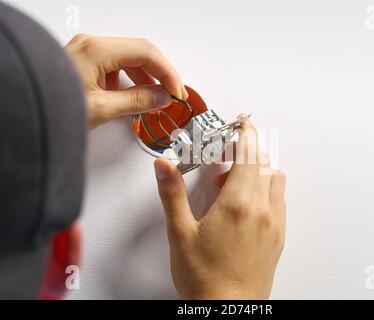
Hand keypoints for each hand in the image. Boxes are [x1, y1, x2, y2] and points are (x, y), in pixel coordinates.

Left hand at [65, 34, 187, 127]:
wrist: (25, 114)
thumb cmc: (54, 108)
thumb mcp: (102, 108)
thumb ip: (137, 101)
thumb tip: (162, 97)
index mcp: (97, 49)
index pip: (146, 53)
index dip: (167, 72)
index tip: (178, 92)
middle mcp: (92, 45)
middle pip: (139, 52)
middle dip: (159, 74)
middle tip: (172, 95)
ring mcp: (87, 52)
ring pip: (128, 59)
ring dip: (146, 79)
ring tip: (155, 100)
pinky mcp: (84, 63)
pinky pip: (115, 66)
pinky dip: (130, 81)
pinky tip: (134, 97)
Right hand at [154, 122, 285, 298]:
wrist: (228, 311)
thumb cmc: (205, 278)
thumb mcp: (180, 233)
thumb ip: (172, 194)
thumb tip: (164, 166)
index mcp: (238, 204)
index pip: (249, 153)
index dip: (246, 133)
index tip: (241, 124)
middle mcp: (262, 210)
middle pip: (264, 162)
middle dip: (247, 150)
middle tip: (226, 156)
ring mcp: (274, 224)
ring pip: (275, 180)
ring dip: (258, 171)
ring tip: (233, 185)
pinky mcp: (279, 237)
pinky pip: (280, 201)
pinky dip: (267, 190)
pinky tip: (246, 206)